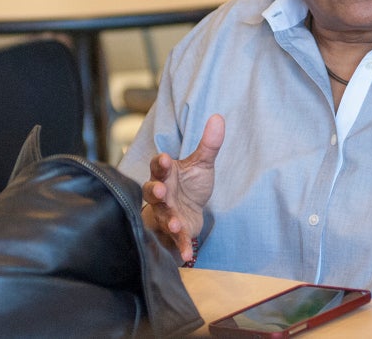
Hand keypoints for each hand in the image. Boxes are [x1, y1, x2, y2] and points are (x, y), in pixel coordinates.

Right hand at [141, 114, 224, 261]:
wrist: (189, 211)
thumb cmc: (190, 184)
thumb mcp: (201, 164)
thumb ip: (209, 144)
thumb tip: (219, 117)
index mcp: (166, 174)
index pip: (159, 166)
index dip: (161, 163)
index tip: (166, 158)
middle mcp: (161, 194)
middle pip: (152, 192)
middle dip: (155, 191)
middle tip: (160, 191)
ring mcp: (165, 214)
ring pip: (162, 217)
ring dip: (169, 221)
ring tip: (176, 224)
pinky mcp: (174, 233)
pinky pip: (175, 240)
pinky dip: (182, 247)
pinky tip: (189, 255)